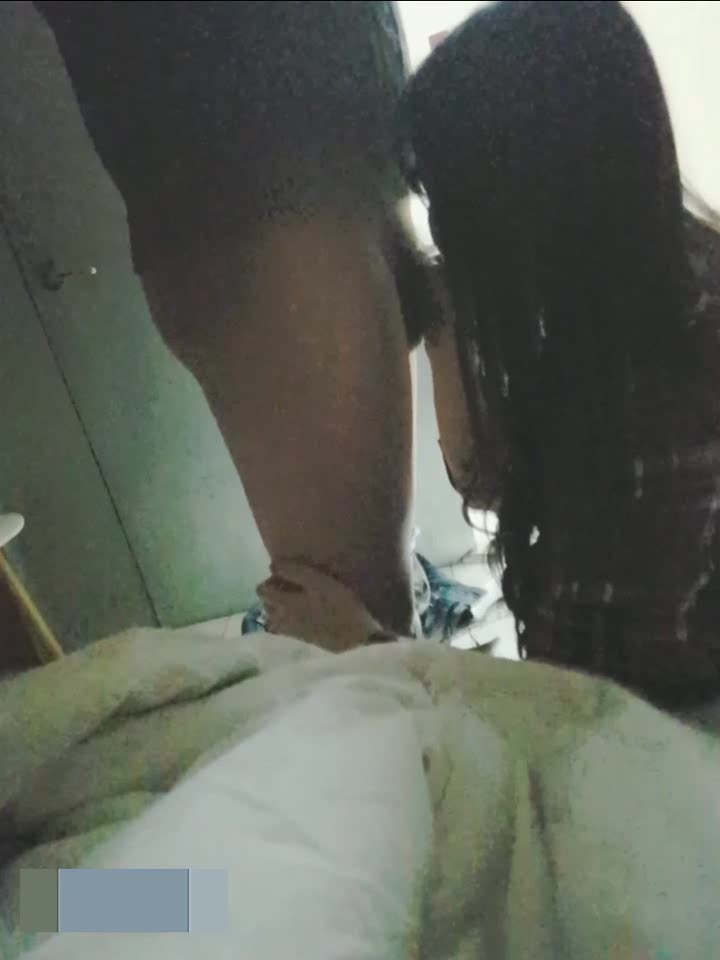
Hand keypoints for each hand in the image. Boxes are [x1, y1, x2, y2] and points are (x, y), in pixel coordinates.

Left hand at [257, 562, 382, 652]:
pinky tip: (306, 614)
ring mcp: (293, 632)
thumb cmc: (340, 605)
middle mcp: (283, 619)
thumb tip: (272, 565)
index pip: (262, 590)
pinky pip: (286, 629)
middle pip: (266, 605)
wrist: (357, 637)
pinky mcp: (304, 640)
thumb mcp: (319, 581)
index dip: (271, 579)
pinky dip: (288, 620)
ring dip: (280, 608)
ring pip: (275, 619)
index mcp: (283, 603)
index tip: (286, 575)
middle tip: (293, 585)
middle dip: (273, 594)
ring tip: (298, 600)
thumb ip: (294, 572)